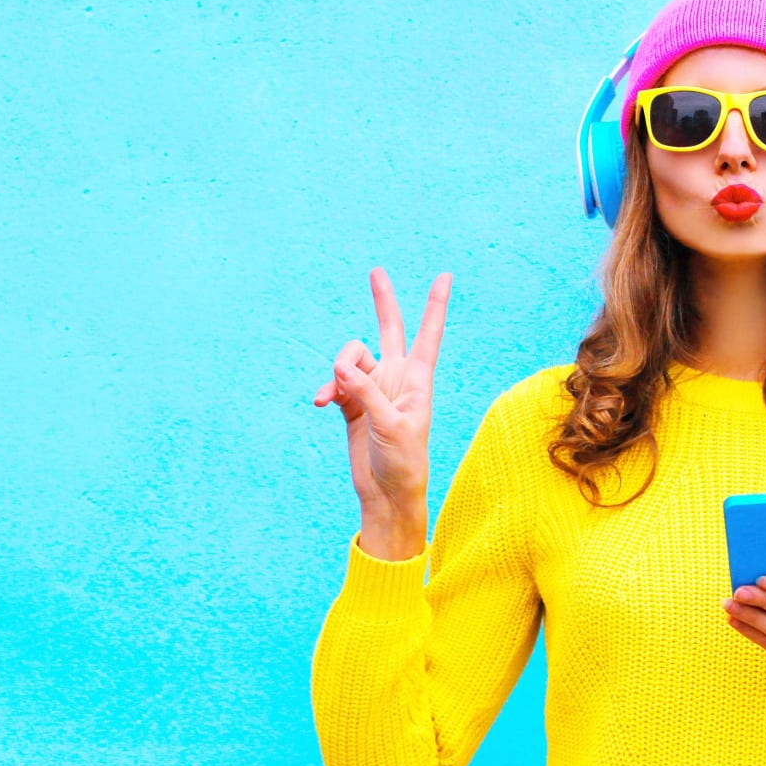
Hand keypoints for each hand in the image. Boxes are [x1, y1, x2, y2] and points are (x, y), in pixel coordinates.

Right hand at [312, 266, 451, 557]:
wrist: (387, 494)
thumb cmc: (403, 463)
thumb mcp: (390, 426)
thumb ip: (366, 392)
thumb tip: (340, 367)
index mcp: (418, 380)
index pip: (429, 334)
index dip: (436, 305)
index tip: (445, 276)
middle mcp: (397, 378)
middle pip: (390, 329)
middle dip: (383, 301)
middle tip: (377, 271)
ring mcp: (374, 389)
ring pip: (350, 358)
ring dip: (338, 370)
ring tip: (332, 394)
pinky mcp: (353, 403)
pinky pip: (335, 382)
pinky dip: (327, 388)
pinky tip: (320, 402)